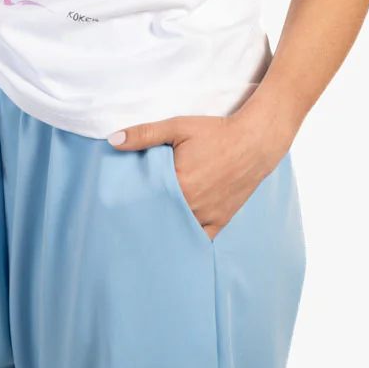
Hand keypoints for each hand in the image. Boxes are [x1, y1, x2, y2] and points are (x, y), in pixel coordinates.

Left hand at [108, 111, 290, 240]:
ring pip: (178, 232)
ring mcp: (207, 215)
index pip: (144, 201)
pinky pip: (199, 238)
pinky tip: (173, 240)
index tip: (117, 207)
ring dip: (164, 230)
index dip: (130, 203)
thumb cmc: (216, 132)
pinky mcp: (220, 220)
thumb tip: (113, 140)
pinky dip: (186, 239)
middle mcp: (192, 205)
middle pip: (159, 219)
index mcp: (179, 184)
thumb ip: (144, 134)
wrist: (255, 141)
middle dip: (145, 219)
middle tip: (127, 221)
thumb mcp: (178, 126)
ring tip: (147, 231)